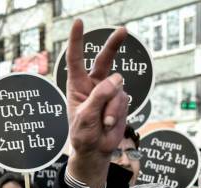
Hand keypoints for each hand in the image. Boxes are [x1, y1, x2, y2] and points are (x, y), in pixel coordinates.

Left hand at [66, 20, 128, 187]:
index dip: (77, 41)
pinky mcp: (121, 101)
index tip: (78, 23)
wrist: (95, 150)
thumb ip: (99, 97)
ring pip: (117, 88)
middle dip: (114, 45)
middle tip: (124, 30)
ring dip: (111, 107)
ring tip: (102, 122)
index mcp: (76, 85)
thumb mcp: (84, 116)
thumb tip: (116, 79)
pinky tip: (109, 123)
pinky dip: (117, 113)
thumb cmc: (82, 134)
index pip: (76, 59)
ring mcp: (109, 92)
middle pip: (105, 60)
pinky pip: (124, 100)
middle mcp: (94, 85)